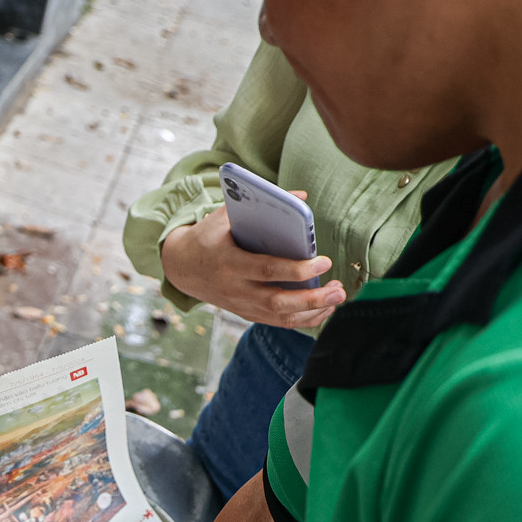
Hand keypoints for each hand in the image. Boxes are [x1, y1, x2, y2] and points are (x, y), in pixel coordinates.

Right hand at [159, 196, 344, 328]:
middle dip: (311, 298)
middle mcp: (234, 290)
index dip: (297, 269)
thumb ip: (261, 206)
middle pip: (277, 302)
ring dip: (313, 310)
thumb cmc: (209, 236)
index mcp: (228, 262)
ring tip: (338, 296)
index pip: (266, 270)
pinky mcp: (247, 314)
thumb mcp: (225, 216)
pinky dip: (304, 319)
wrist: (182, 267)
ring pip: (281, 317)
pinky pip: (279, 322)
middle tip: (339, 288)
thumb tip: (301, 198)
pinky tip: (323, 308)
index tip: (323, 261)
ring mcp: (241, 306)